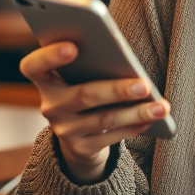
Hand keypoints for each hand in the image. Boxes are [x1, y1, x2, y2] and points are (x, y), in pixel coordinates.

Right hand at [19, 42, 170, 183]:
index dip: (49, 56)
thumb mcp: (82, 73)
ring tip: (161, 106)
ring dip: (136, 112)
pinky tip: (152, 120)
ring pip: (104, 119)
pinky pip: (111, 138)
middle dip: (117, 90)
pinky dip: (134, 127)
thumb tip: (122, 53)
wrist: (78, 132)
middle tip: (145, 85)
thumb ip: (92, 61)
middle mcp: (51, 105)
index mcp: (46, 79)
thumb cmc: (86, 85)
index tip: (73, 46)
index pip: (33, 66)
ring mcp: (64, 129)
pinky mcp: (81, 148)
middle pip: (83, 96)